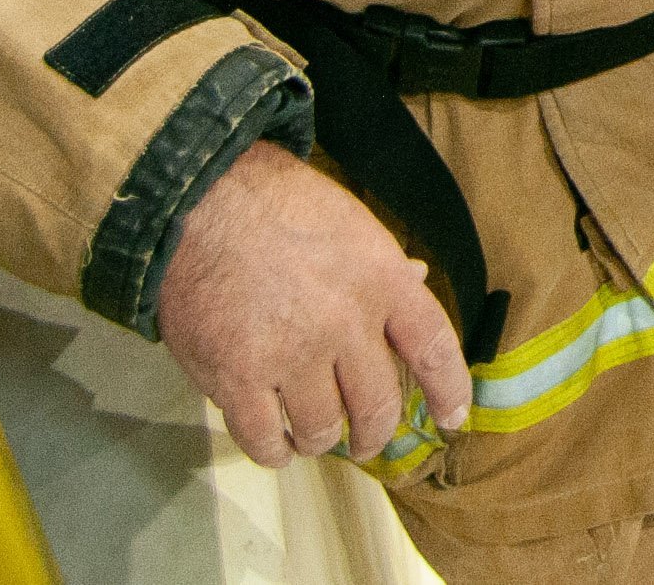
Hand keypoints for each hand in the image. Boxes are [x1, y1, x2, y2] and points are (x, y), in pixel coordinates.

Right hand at [156, 142, 468, 465]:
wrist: (201, 203)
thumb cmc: (282, 206)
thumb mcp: (353, 225)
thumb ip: (384, 266)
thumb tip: (418, 280)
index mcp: (383, 282)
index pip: (434, 349)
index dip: (450, 392)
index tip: (452, 420)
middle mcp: (346, 325)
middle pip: (378, 405)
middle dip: (374, 432)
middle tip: (364, 440)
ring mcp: (292, 356)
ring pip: (321, 429)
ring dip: (319, 439)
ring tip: (311, 434)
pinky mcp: (237, 379)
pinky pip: (263, 439)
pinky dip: (273, 451)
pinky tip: (275, 445)